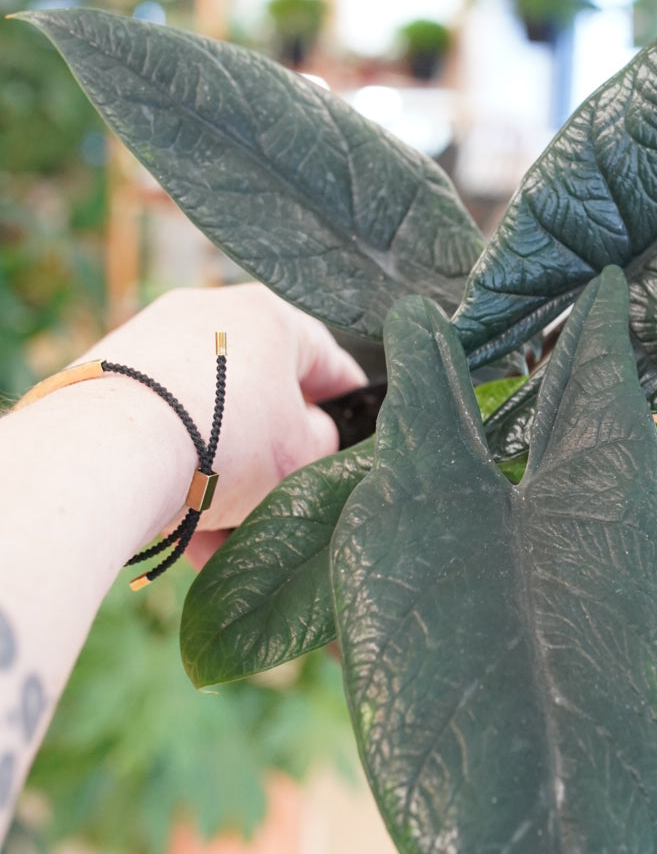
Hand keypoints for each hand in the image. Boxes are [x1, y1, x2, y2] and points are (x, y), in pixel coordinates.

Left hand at [79, 284, 361, 564]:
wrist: (108, 453)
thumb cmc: (221, 444)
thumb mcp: (302, 454)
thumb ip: (322, 442)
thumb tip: (307, 438)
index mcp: (269, 316)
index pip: (325, 359)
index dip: (348, 404)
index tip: (354, 433)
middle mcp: (208, 316)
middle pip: (258, 397)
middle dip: (271, 461)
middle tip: (282, 505)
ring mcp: (151, 343)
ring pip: (207, 422)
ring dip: (223, 481)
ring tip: (228, 538)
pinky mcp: (105, 378)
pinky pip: (160, 430)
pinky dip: (176, 475)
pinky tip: (186, 533)